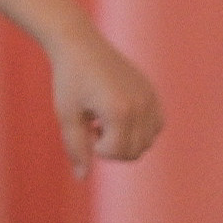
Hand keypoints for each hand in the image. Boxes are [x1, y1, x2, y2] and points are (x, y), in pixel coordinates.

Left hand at [47, 37, 162, 175]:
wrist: (79, 44)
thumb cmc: (68, 80)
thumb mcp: (67, 116)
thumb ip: (76, 149)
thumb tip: (82, 177)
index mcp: (120, 112)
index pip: (119, 153)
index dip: (99, 150)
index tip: (86, 131)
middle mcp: (141, 105)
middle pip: (136, 151)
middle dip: (113, 148)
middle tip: (94, 127)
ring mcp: (150, 97)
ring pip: (148, 140)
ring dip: (127, 139)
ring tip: (106, 121)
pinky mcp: (151, 91)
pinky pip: (156, 124)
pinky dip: (140, 127)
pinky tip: (118, 114)